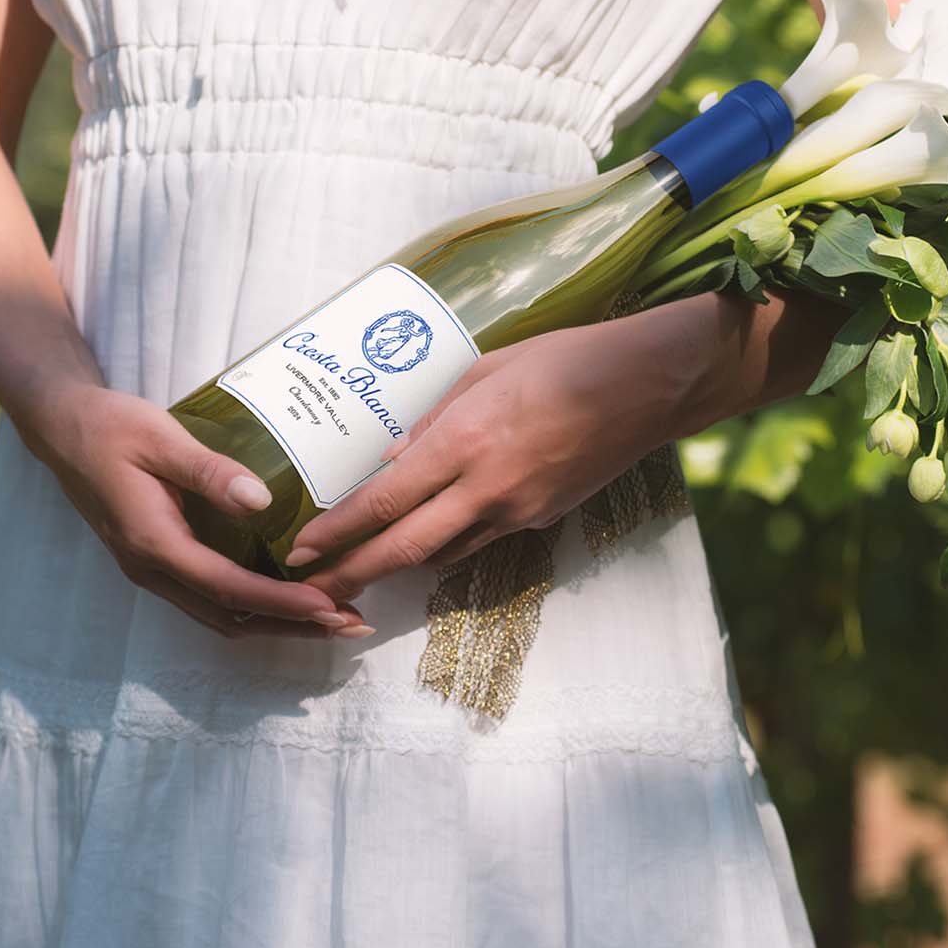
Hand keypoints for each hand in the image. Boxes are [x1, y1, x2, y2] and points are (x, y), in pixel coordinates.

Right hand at [17, 378, 371, 638]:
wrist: (64, 428)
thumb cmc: (111, 427)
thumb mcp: (160, 438)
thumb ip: (208, 470)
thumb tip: (261, 500)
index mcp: (153, 543)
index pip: (228, 587)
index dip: (282, 603)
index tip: (329, 606)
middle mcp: (153, 569)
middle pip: (231, 618)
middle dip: (292, 626)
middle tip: (350, 623)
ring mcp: (154, 569)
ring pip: (221, 615)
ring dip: (276, 622)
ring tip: (332, 616)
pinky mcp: (160, 559)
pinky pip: (211, 597)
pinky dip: (254, 605)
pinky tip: (288, 592)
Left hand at [284, 301, 723, 599]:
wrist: (646, 387)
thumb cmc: (566, 359)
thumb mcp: (487, 368)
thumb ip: (434, 415)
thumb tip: (392, 455)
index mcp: (467, 439)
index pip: (387, 499)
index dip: (340, 530)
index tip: (302, 546)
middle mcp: (487, 487)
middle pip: (405, 547)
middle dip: (353, 572)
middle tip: (312, 588)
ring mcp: (518, 511)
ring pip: (442, 553)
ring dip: (399, 563)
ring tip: (361, 566)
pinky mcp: (542, 519)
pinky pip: (481, 541)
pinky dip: (448, 543)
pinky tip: (430, 534)